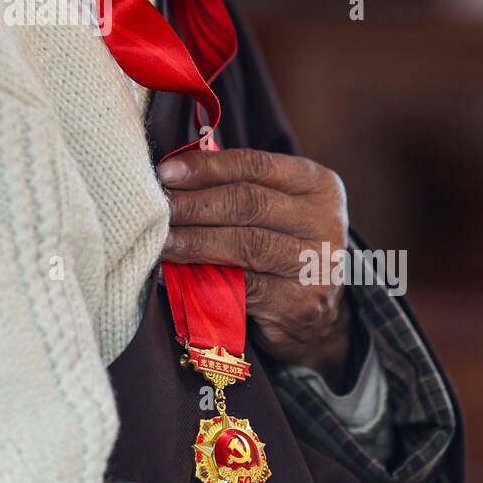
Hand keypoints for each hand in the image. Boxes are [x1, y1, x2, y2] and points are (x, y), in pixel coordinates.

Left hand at [158, 146, 351, 386]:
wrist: (316, 316)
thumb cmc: (279, 248)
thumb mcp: (272, 209)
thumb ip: (235, 187)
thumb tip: (170, 174)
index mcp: (318, 184)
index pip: (255, 165)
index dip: (207, 167)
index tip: (165, 171)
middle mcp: (325, 220)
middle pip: (249, 203)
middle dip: (194, 204)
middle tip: (157, 207)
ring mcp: (319, 264)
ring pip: (246, 244)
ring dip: (194, 240)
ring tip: (160, 239)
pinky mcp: (303, 304)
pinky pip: (244, 286)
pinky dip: (203, 278)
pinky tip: (172, 274)